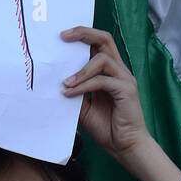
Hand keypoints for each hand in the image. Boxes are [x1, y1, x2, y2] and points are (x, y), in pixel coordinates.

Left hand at [60, 27, 151, 162]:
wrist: (124, 146)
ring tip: (64, 83)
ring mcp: (124, 79)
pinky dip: (84, 85)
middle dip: (84, 34)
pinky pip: (102, 81)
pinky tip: (70, 94)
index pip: (98, 44)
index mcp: (109, 71)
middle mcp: (119, 70)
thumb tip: (53, 82)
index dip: (82, 35)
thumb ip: (74, 92)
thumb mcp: (83, 107)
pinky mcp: (127, 90)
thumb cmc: (107, 126)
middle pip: (105, 40)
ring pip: (103, 59)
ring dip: (80, 70)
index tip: (61, 36)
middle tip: (64, 36)